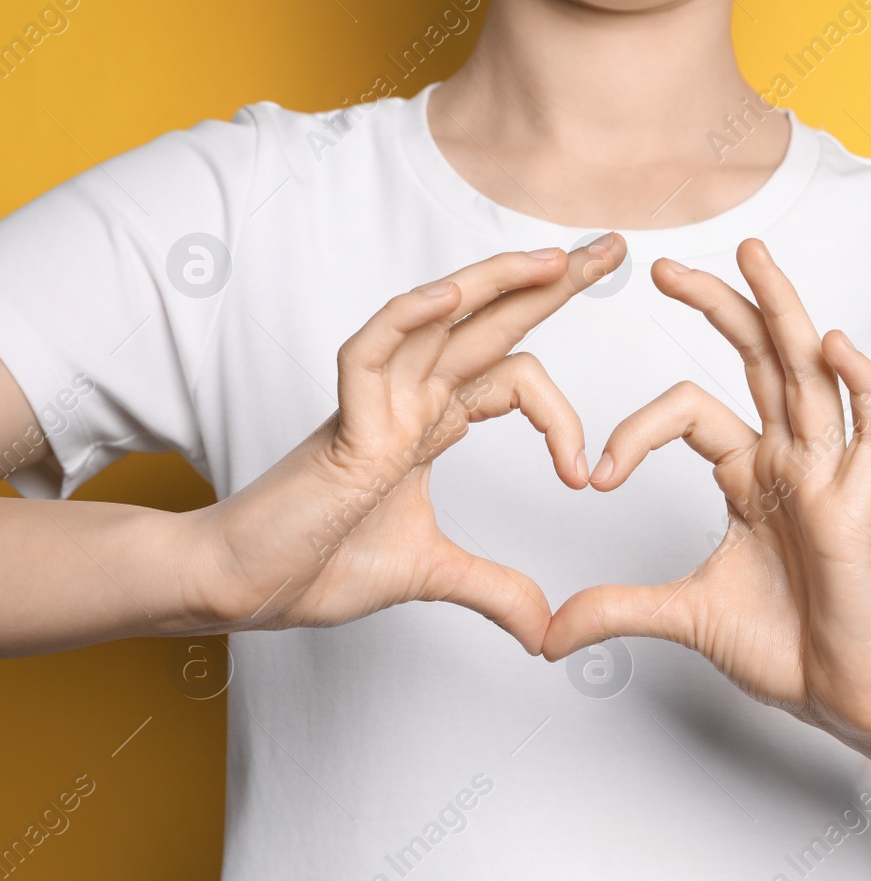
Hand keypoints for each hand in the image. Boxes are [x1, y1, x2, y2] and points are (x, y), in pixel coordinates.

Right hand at [196, 236, 625, 650]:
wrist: (248, 587)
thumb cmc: (318, 563)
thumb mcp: (433, 575)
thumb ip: (493, 591)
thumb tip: (544, 630)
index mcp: (431, 422)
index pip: (510, 372)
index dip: (560, 408)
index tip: (590, 477)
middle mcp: (408, 398)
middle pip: (490, 323)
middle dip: (553, 286)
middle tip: (613, 250)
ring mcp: (375, 404)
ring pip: (438, 319)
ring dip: (497, 284)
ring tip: (559, 259)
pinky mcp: (342, 426)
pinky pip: (369, 352)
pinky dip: (406, 321)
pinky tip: (450, 296)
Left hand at [542, 239, 870, 743]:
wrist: (843, 696)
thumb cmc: (785, 648)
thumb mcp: (684, 618)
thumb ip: (618, 610)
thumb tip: (547, 633)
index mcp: (750, 474)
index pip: (691, 409)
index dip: (638, 429)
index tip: (596, 475)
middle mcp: (790, 460)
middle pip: (759, 360)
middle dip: (719, 306)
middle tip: (667, 266)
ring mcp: (829, 478)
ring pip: (811, 376)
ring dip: (784, 313)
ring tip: (754, 258)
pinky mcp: (860, 509)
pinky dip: (860, 389)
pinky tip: (834, 346)